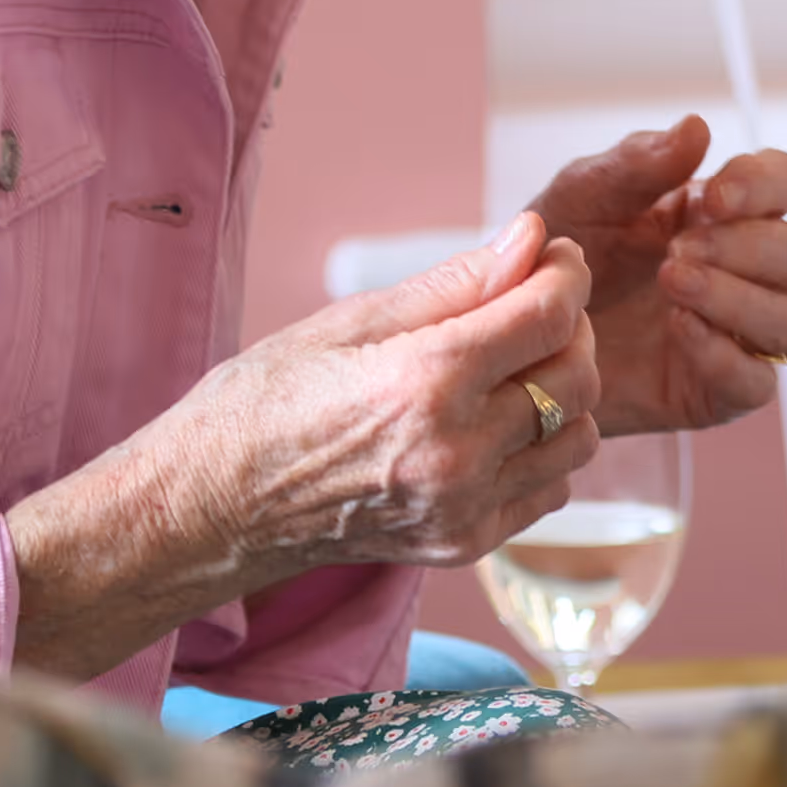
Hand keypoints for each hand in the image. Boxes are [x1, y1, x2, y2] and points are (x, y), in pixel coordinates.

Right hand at [10, 211, 601, 677]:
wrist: (208, 510)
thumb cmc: (262, 403)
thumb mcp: (348, 322)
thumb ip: (455, 283)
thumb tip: (533, 239)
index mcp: (424, 382)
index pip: (550, 315)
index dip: (565, 273)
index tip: (554, 257)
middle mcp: (455, 453)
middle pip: (578, 375)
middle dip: (570, 328)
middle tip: (530, 308)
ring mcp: (463, 509)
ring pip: (578, 436)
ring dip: (562, 393)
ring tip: (511, 370)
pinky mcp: (462, 546)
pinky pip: (549, 488)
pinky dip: (542, 450)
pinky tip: (494, 427)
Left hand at [537, 116, 786, 436]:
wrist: (516, 339)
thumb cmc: (553, 258)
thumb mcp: (581, 197)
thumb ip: (637, 163)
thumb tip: (697, 127)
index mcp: (723, 211)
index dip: (766, 186)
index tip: (712, 197)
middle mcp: (745, 271)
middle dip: (757, 246)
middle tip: (681, 250)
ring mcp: (736, 333)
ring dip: (736, 298)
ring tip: (671, 283)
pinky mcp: (717, 392)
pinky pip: (757, 380)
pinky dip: (725, 354)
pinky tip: (677, 330)